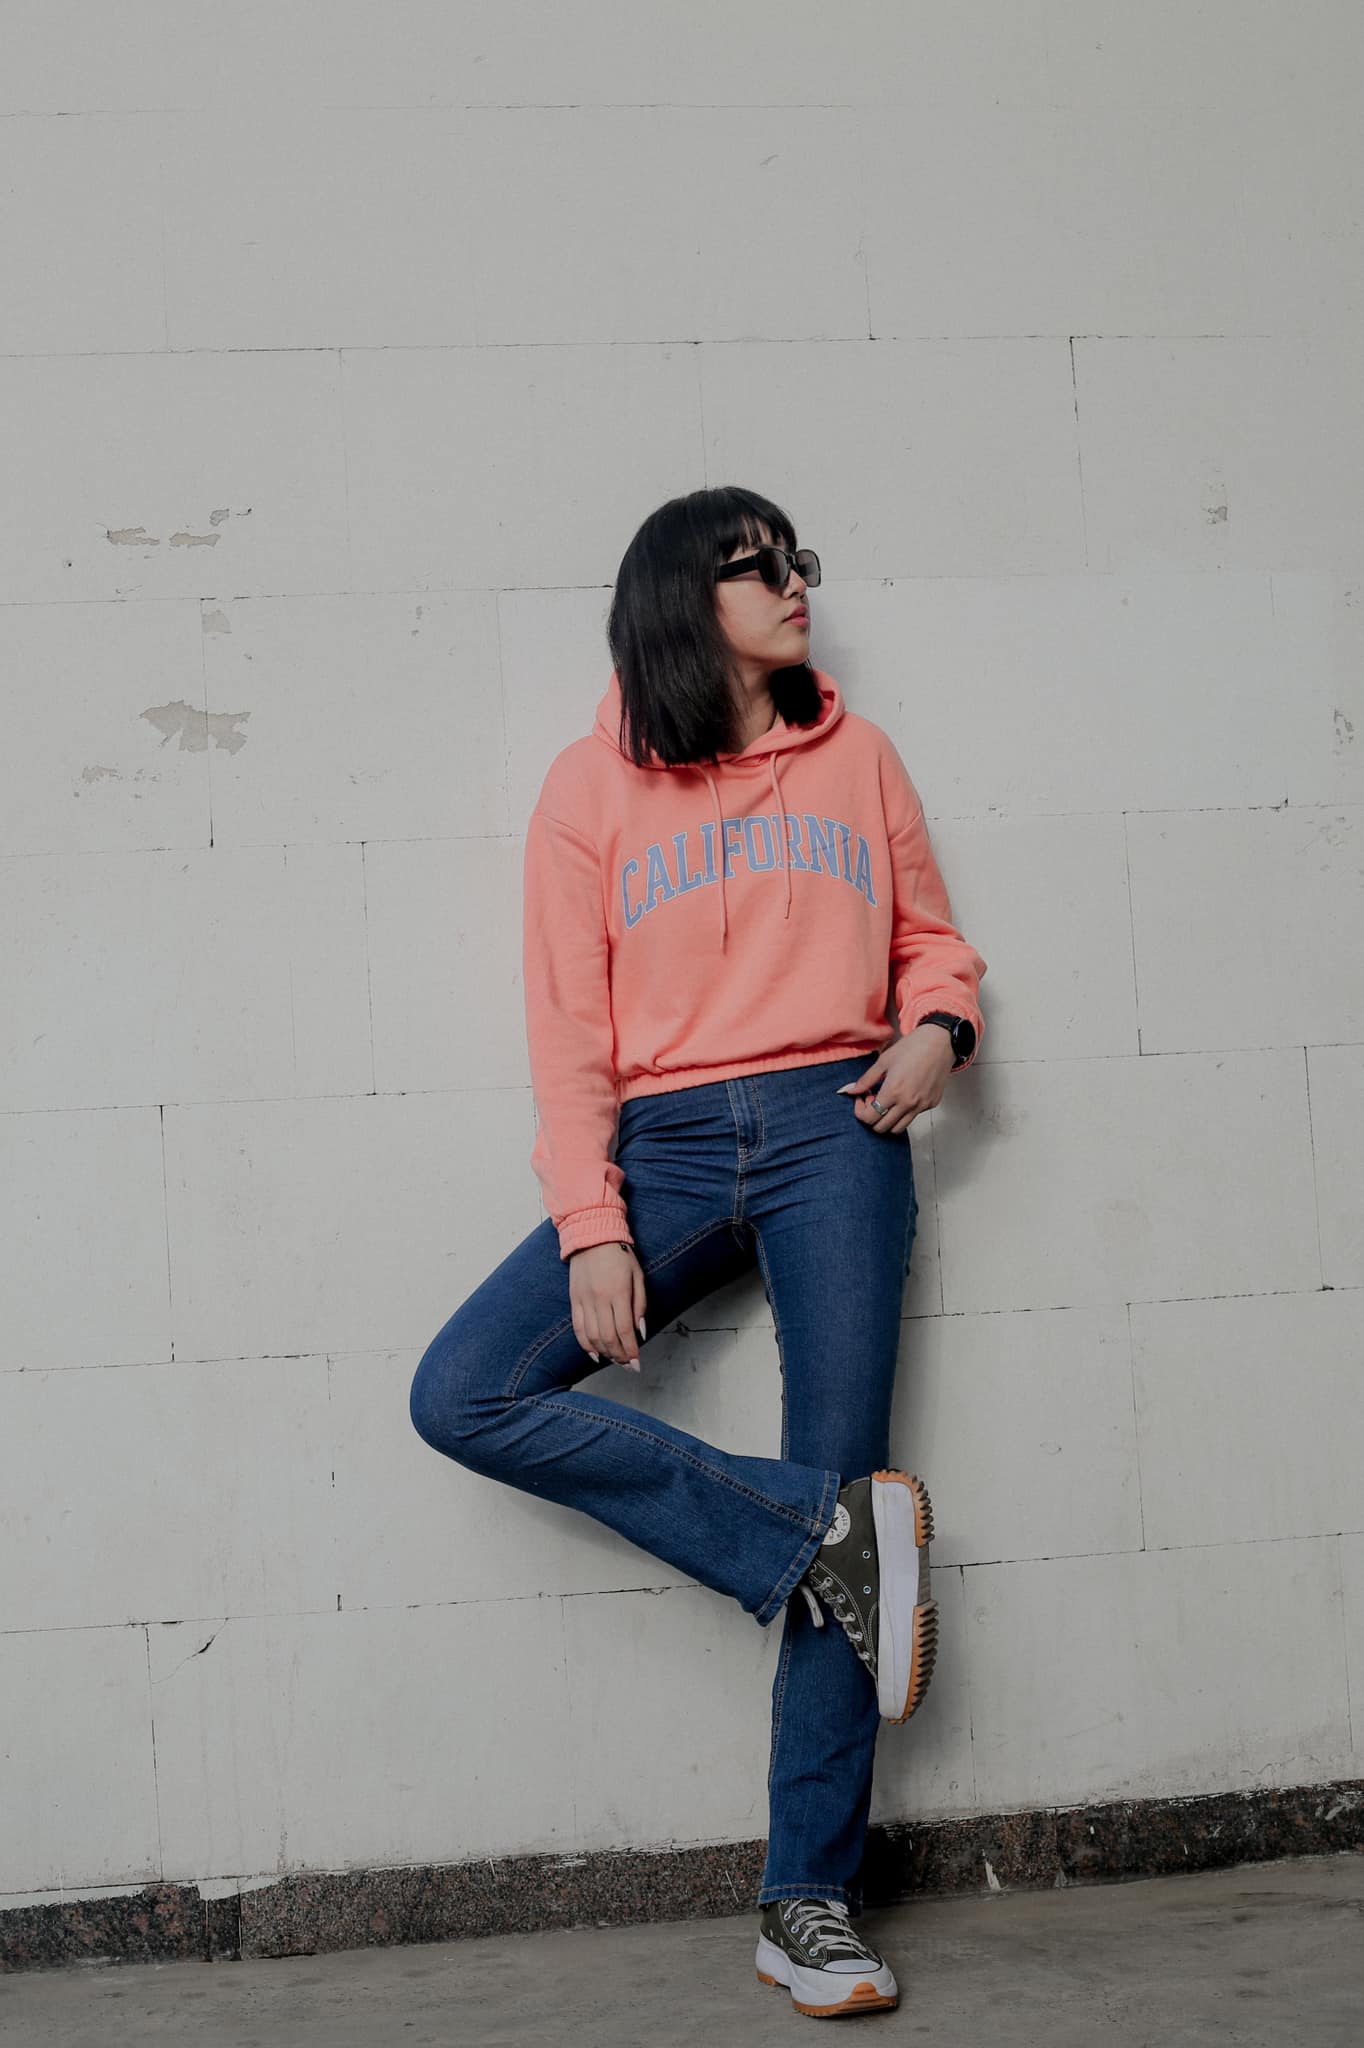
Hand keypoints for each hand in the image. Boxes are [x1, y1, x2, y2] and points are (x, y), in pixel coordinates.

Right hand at [568, 1241, 646, 1369]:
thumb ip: (640, 1305)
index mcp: (617, 1292)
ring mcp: (583, 1300)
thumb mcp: (638, 1276)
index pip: (624, 1330)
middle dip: (619, 1356)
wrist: (592, 1236)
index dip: (631, 1350)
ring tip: (615, 1360)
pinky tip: (595, 1354)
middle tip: (628, 1365)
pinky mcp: (573, 1300)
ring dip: (605, 1353)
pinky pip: (577, 1328)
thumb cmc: (619, 1255)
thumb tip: (640, 1332)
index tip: (637, 1363)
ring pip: (592, 1336)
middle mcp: (599, 1298)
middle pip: (608, 1337)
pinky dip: (585, 1345)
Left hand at [835, 1028, 955, 1135]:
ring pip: (897, 1128)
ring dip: (887, 1119)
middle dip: (872, 1117)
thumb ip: (865, 1080)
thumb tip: (849, 1091)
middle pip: (881, 1128)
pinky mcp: (931, 1104)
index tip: (862, 1098)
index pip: (869, 1118)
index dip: (860, 1111)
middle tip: (873, 1099)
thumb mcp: (883, 1061)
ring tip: (887, 1100)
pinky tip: (902, 1094)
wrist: (940, 1042)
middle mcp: (907, 1103)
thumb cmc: (912, 1047)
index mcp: (893, 1092)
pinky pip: (913, 1117)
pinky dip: (903, 1112)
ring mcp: (921, 1106)